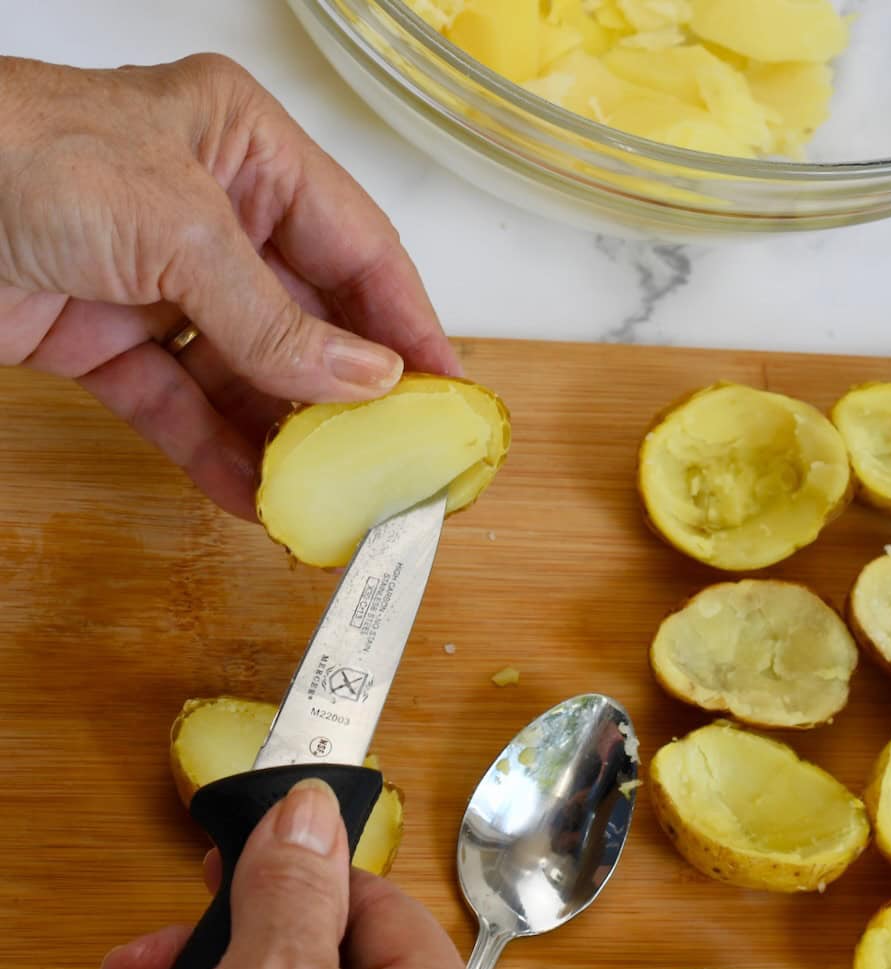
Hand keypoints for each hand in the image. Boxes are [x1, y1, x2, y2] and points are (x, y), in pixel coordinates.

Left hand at [0, 54, 460, 519]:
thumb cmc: (16, 154)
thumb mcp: (177, 229)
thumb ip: (277, 320)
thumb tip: (367, 380)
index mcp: (245, 149)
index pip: (357, 246)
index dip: (409, 321)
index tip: (449, 389)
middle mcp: (211, 213)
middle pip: (309, 319)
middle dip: (349, 394)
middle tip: (396, 458)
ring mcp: (159, 280)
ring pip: (248, 373)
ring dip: (285, 437)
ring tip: (331, 495)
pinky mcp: (107, 340)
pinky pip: (180, 406)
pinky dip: (214, 453)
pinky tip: (253, 498)